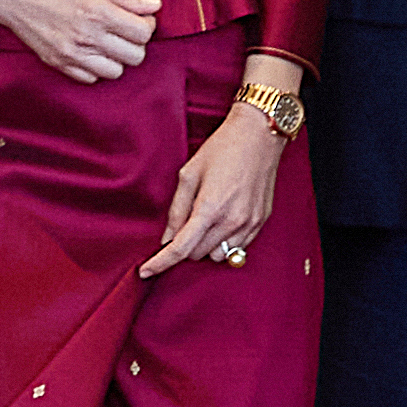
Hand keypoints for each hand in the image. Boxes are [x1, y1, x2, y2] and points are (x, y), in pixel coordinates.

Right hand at [0, 0, 162, 83]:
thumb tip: (154, 6)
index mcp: (98, 11)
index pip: (143, 32)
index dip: (148, 24)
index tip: (139, 17)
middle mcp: (87, 36)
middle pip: (135, 56)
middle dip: (136, 42)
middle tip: (125, 29)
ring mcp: (72, 54)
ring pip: (116, 72)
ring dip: (117, 57)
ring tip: (108, 41)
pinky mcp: (58, 63)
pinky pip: (91, 78)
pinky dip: (96, 67)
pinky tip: (90, 50)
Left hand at [142, 104, 290, 278]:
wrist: (258, 136)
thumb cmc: (222, 149)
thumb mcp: (189, 174)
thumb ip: (177, 210)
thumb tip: (166, 238)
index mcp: (210, 208)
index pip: (181, 249)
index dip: (160, 263)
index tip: (146, 271)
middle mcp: (232, 221)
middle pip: (197, 255)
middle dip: (184, 246)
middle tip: (184, 222)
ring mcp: (249, 224)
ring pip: (218, 256)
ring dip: (205, 245)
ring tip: (206, 219)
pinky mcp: (260, 223)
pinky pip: (237, 248)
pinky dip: (224, 242)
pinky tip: (222, 220)